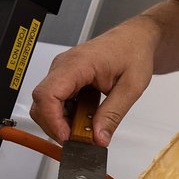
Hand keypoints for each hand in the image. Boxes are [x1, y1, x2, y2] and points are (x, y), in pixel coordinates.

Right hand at [29, 26, 154, 143]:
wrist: (136, 38)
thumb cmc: (134, 52)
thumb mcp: (131, 88)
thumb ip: (113, 114)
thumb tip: (98, 138)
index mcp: (78, 64)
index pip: (48, 94)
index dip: (53, 120)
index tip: (68, 137)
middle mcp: (63, 66)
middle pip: (42, 102)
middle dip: (56, 126)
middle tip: (79, 140)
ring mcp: (62, 71)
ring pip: (47, 104)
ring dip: (63, 122)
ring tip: (86, 129)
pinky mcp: (66, 78)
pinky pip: (57, 101)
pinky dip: (68, 115)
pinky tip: (85, 118)